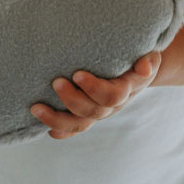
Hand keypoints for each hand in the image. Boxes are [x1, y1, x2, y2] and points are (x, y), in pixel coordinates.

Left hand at [30, 51, 161, 138]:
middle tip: (55, 82)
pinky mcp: (88, 115)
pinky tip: (46, 129)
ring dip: (57, 118)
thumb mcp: (147, 53)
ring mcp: (99, 112)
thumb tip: (145, 67)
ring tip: (36, 108)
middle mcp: (113, 105)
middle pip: (94, 111)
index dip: (94, 88)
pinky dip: (61, 131)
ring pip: (80, 123)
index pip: (112, 95)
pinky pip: (74, 129)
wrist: (137, 67)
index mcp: (127, 89)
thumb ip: (148, 59)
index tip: (77, 74)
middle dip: (72, 99)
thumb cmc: (138, 53)